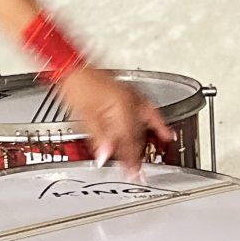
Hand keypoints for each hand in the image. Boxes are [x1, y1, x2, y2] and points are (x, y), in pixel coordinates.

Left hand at [54, 65, 172, 178]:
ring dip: (146, 144)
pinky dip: (158, 124)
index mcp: (122, 110)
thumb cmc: (76, 86)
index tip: (133, 174)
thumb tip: (105, 157)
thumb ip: (99, 139)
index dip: (130, 162)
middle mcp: (132, 104)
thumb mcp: (85, 117)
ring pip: (144, 127)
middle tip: (136, 172)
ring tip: (146, 160)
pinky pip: (150, 112)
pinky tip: (166, 133)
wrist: (73, 66)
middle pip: (137, 136)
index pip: (129, 143)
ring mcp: (133, 98)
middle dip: (136, 156)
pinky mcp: (130, 95)